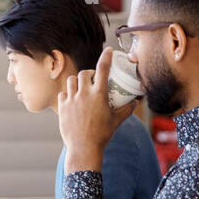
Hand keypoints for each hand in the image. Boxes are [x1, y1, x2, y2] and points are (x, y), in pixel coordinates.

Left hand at [59, 47, 137, 172]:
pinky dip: (68, 93)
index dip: (106, 56)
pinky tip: (72, 99)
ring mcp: (72, 100)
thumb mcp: (117, 120)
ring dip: (77, 81)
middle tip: (92, 79)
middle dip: (89, 73)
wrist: (84, 148)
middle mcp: (84, 94)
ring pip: (71, 81)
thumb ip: (127, 109)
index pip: (103, 68)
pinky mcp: (62, 107)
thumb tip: (136, 101)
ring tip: (81, 88)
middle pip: (84, 73)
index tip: (108, 50)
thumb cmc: (102, 135)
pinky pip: (63, 93)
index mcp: (99, 95)